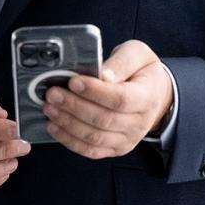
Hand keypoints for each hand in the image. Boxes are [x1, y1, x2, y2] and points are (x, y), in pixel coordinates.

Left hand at [41, 39, 173, 158]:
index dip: (94, 92)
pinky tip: (54, 126)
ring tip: (50, 108)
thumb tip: (103, 75)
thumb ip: (122, 61)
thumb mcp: (138, 54)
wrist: (154, 95)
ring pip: (94, 137)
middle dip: (74, 107)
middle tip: (52, 94)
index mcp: (148, 97)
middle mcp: (140, 123)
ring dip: (67, 124)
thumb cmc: (142, 71)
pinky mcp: (115, 149)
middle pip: (104, 120)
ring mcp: (128, 140)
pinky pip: (90, 150)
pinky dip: (69, 140)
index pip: (120, 99)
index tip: (73, 81)